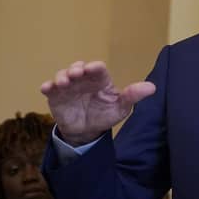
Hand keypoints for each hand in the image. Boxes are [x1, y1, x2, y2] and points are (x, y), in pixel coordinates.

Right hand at [40, 61, 155, 145]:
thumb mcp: (121, 108)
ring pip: (62, 75)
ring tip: (64, 82)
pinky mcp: (56, 96)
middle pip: (78, 68)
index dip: (95, 67)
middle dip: (76, 68)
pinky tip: (46, 88)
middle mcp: (83, 79)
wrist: (86, 132)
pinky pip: (49, 88)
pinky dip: (47, 86)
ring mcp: (68, 87)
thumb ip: (133, 96)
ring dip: (61, 76)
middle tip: (76, 73)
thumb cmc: (105, 115)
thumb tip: (152, 88)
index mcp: (100, 80)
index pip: (98, 69)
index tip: (93, 68)